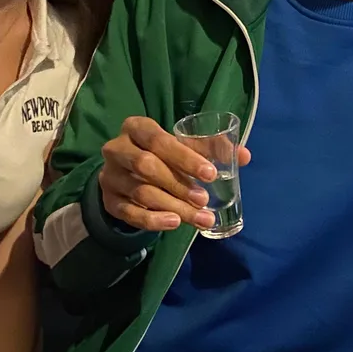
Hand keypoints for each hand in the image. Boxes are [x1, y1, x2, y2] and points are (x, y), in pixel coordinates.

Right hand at [99, 116, 251, 231]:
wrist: (126, 176)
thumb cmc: (161, 156)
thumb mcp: (182, 147)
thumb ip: (211, 149)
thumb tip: (243, 155)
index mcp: (136, 128)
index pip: (158, 139)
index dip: (185, 157)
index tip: (211, 174)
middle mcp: (117, 149)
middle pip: (146, 166)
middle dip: (179, 185)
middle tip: (204, 200)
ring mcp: (110, 176)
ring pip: (141, 192)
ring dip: (173, 206)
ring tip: (198, 218)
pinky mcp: (109, 200)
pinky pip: (129, 213)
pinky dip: (152, 220)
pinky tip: (174, 223)